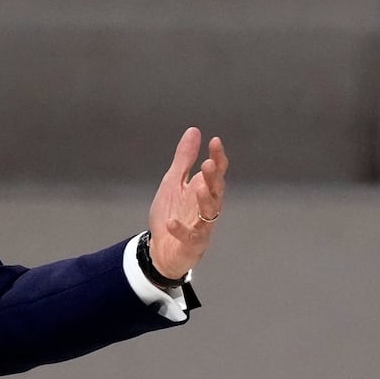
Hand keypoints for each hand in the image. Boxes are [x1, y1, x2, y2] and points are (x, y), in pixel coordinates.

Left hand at [147, 127, 228, 279]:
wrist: (161, 247)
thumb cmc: (172, 212)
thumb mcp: (174, 181)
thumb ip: (184, 159)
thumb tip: (194, 132)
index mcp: (203, 189)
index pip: (216, 171)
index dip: (218, 157)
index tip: (215, 141)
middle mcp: (207, 206)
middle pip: (216, 190)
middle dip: (213, 178)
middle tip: (208, 164)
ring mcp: (202, 225)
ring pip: (210, 212)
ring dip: (205, 200)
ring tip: (198, 188)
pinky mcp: (193, 243)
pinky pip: (190, 236)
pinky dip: (181, 229)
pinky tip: (172, 222)